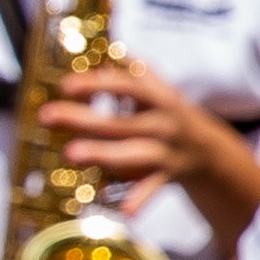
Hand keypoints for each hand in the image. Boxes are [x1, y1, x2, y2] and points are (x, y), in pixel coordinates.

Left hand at [45, 59, 259, 216]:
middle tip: (46, 115)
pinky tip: (125, 213)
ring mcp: (167, 150)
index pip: (127, 86)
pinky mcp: (169, 175)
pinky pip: (154, 188)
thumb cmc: (171, 116)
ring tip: (70, 154)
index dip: (98, 84)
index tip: (66, 85)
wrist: (213, 152)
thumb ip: (137, 72)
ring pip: (134, 153)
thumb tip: (117, 46)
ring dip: (103, 153)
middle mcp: (164, 123)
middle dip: (83, 119)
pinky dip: (141, 199)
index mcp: (159, 99)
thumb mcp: (159, 91)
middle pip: (120, 120)